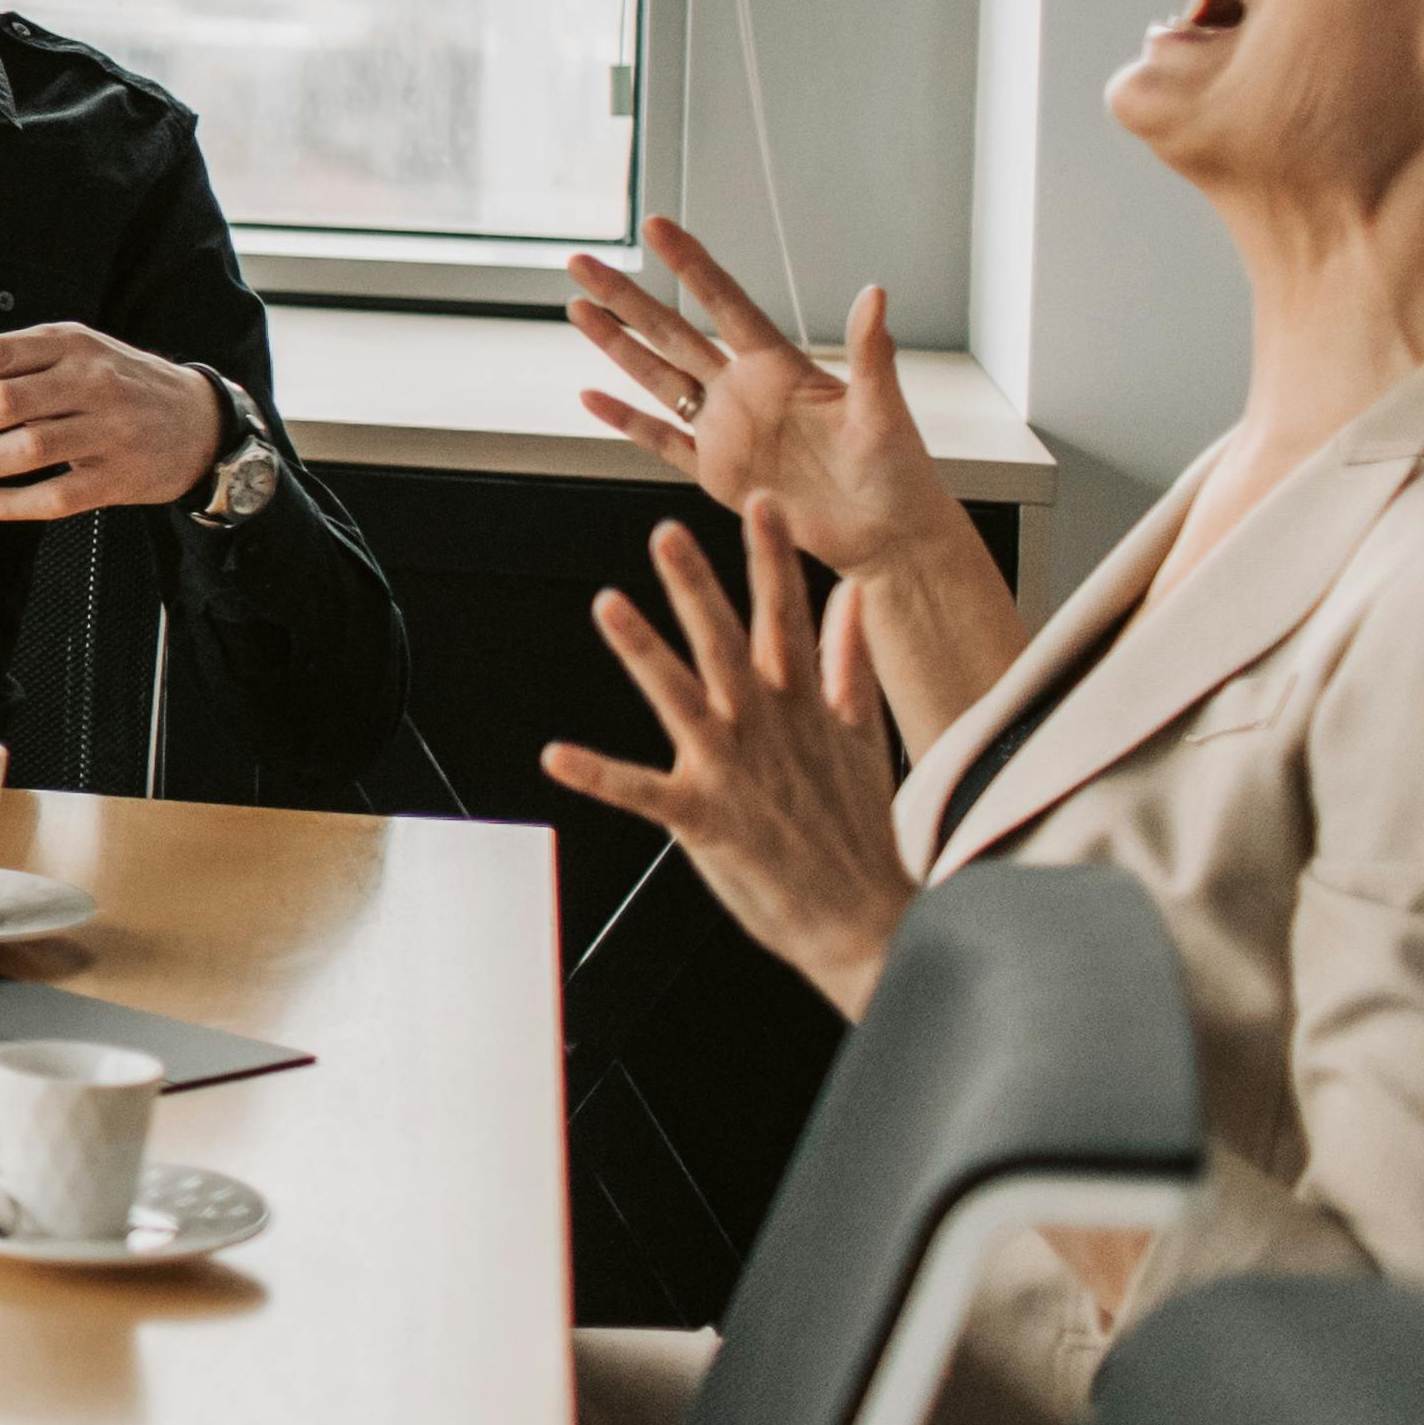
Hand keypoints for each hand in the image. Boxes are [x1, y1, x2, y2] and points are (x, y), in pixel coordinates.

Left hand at [0, 326, 223, 519]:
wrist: (201, 420)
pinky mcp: (119, 480)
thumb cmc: (117, 383)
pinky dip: (8, 502)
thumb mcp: (65, 357)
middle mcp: (89, 382)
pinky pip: (55, 497)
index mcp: (68, 343)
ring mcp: (107, 432)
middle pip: (0, 402)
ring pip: (24, 450)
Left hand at [543, 509, 917, 1021]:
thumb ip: (850, 661)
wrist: (867, 919)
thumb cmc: (857, 829)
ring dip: (643, 651)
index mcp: (802, 705)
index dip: (771, 559)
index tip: (761, 504)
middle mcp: (767, 728)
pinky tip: (556, 755)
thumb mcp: (863, 735)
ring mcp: (734, 771)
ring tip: (607, 605)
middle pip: (728, 643)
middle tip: (666, 532)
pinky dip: (599, 774)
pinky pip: (641, 792)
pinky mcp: (706, 819)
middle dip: (698, 586)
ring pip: (681, 697)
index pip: (787, 617)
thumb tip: (852, 600)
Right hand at [567, 222, 955, 569]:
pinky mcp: (717, 474)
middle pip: (672, 331)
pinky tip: (591, 397)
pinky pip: (662, 441)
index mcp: (781, 367)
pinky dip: (626, 420)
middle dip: (626, 296)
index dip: (689, 264)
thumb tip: (875, 292)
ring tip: (577, 307)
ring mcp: (726, 431)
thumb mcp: (884, 409)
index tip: (656, 226)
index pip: (724, 303)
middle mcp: (745, 391)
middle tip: (583, 261)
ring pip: (658, 377)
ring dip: (616, 344)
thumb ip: (871, 352)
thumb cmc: (899, 472)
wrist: (889, 537)